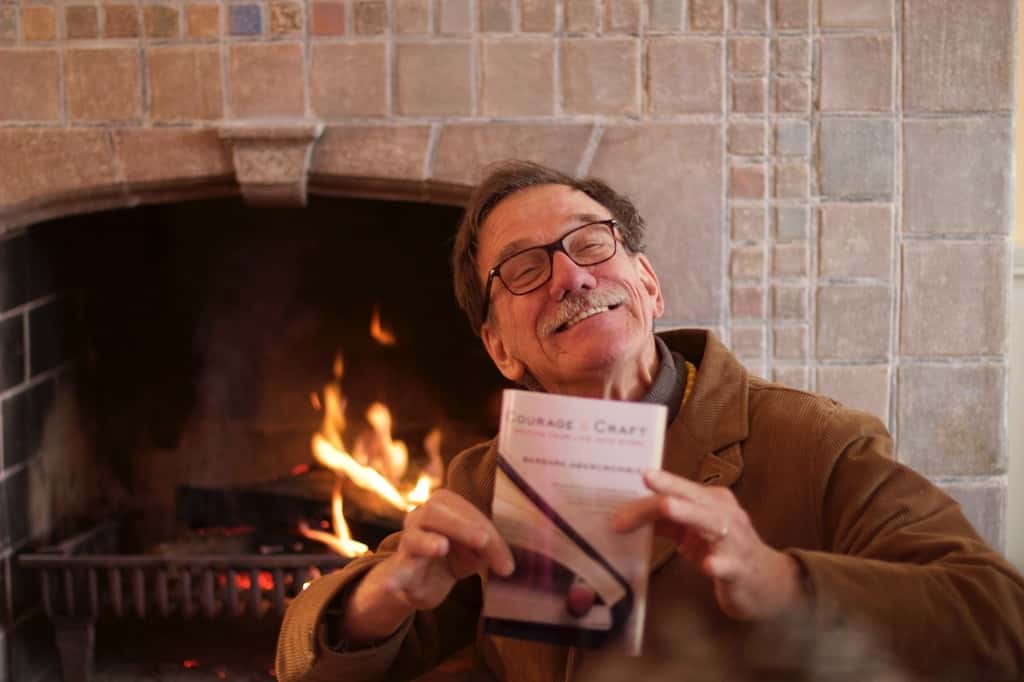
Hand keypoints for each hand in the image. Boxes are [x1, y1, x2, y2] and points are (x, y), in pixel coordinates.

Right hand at [343, 490, 514, 640]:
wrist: (421, 583)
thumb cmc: (453, 557)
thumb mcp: (476, 552)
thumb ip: (490, 551)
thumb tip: (507, 566)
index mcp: (442, 506)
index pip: (463, 509)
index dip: (486, 529)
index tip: (506, 563)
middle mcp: (419, 518)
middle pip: (435, 512)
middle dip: (461, 526)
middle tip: (483, 541)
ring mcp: (408, 545)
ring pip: (413, 538)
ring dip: (428, 542)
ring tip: (442, 546)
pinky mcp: (400, 573)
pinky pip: (394, 574)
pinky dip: (392, 579)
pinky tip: (391, 585)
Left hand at [613, 470, 803, 621]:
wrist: (766, 585)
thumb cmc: (723, 552)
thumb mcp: (693, 533)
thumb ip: (666, 522)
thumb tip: (627, 517)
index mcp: (712, 502)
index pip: (678, 493)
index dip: (648, 497)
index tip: (620, 508)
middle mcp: (726, 515)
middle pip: (695, 498)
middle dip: (671, 487)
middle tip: (646, 477)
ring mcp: (735, 542)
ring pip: (713, 523)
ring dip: (689, 514)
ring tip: (667, 508)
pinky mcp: (740, 570)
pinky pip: (729, 565)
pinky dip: (718, 563)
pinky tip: (707, 565)